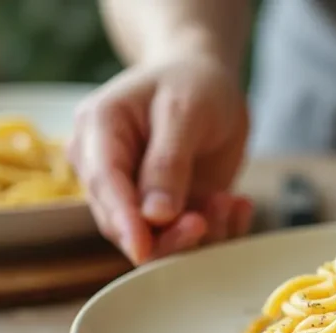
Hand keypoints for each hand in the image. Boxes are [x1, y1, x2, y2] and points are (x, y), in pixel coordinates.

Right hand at [68, 55, 252, 264]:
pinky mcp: (168, 210)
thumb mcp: (184, 111)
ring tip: (230, 200)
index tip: (142, 247)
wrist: (208, 81)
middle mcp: (108, 169)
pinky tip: (237, 205)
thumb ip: (168, 162)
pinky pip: (188, 236)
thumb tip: (155, 216)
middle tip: (209, 216)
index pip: (104, 186)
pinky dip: (217, 228)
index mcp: (98, 132)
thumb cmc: (191, 83)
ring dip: (200, 230)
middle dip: (168, 233)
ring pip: (157, 238)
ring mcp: (137, 194)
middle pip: (123, 224)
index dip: (122, 221)